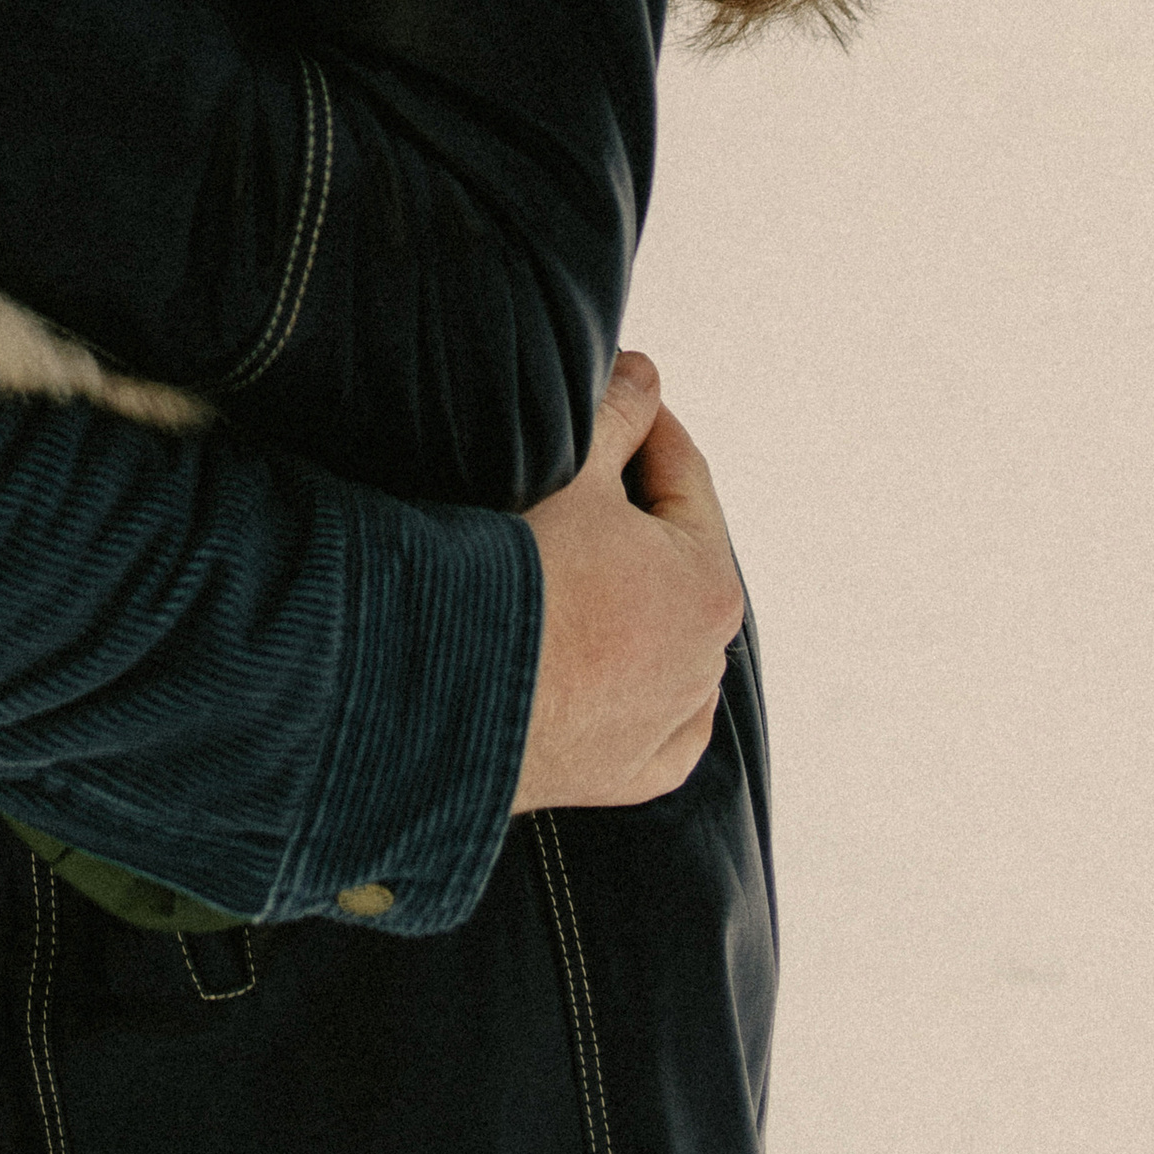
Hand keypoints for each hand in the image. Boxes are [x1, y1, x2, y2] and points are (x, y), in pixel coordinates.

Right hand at [511, 352, 745, 813]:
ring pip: (660, 639)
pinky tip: (589, 657)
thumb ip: (617, 413)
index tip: (615, 397)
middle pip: (673, 559)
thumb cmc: (513, 578)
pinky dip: (624, 685)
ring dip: (627, 598)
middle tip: (575, 473)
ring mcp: (667, 728)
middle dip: (633, 514)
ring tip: (564, 560)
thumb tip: (644, 377)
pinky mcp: (624, 775)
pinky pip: (644, 719)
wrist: (444, 691)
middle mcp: (705, 664)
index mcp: (709, 584)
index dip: (645, 425)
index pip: (684, 477)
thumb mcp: (570, 470)